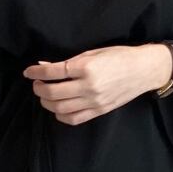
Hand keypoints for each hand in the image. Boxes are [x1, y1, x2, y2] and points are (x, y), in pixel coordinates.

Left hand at [22, 44, 172, 124]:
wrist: (143, 70)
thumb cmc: (119, 56)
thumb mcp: (93, 52)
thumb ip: (69, 62)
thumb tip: (45, 66)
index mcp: (86, 68)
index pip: (53, 72)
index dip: (36, 72)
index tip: (29, 72)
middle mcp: (89, 87)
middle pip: (52, 93)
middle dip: (39, 88)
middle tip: (37, 84)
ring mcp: (94, 101)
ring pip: (59, 108)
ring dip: (46, 102)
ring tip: (45, 95)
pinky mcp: (99, 111)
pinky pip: (73, 119)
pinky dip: (60, 115)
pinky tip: (58, 107)